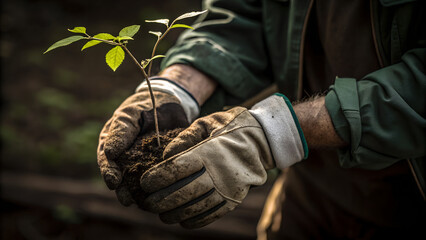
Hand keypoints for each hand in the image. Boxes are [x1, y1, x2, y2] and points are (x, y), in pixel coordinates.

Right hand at [97, 79, 198, 205]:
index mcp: (112, 143)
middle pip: (120, 176)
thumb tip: (110, 153)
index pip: (106, 160)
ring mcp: (141, 162)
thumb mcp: (130, 113)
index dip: (108, 172)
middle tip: (127, 200)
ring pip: (137, 181)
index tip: (113, 182)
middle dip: (123, 190)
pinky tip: (161, 195)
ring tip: (141, 203)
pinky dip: (157, 186)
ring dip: (138, 193)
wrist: (168, 103)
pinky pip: (156, 177)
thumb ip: (120, 130)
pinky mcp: (158, 165)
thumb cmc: (143, 105)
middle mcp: (124, 156)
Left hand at [140, 94, 307, 227]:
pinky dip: (196, 220)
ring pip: (197, 207)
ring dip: (176, 213)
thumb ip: (184, 138)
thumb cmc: (229, 127)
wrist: (263, 140)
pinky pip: (213, 214)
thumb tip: (164, 156)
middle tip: (147, 203)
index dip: (157, 178)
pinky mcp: (235, 199)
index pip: (177, 169)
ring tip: (161, 215)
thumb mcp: (206, 123)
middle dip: (161, 200)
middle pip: (184, 192)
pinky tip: (183, 220)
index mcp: (210, 152)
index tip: (144, 183)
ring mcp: (229, 188)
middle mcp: (220, 172)